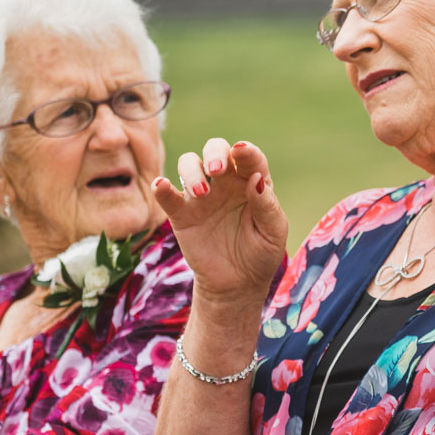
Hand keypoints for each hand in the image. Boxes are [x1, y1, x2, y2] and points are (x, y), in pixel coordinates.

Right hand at [153, 140, 287, 305]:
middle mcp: (225, 183)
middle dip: (214, 153)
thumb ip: (266, 205)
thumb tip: (255, 178)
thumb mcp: (272, 232)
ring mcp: (201, 196)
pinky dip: (161, 187)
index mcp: (251, 182)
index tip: (241, 151)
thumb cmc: (260, 253)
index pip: (249, 159)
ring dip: (192, 171)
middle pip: (215, 150)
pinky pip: (168, 196)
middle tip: (216, 171)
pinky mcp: (181, 214)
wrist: (237, 284)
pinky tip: (161, 186)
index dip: (246, 152)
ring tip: (200, 193)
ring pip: (189, 164)